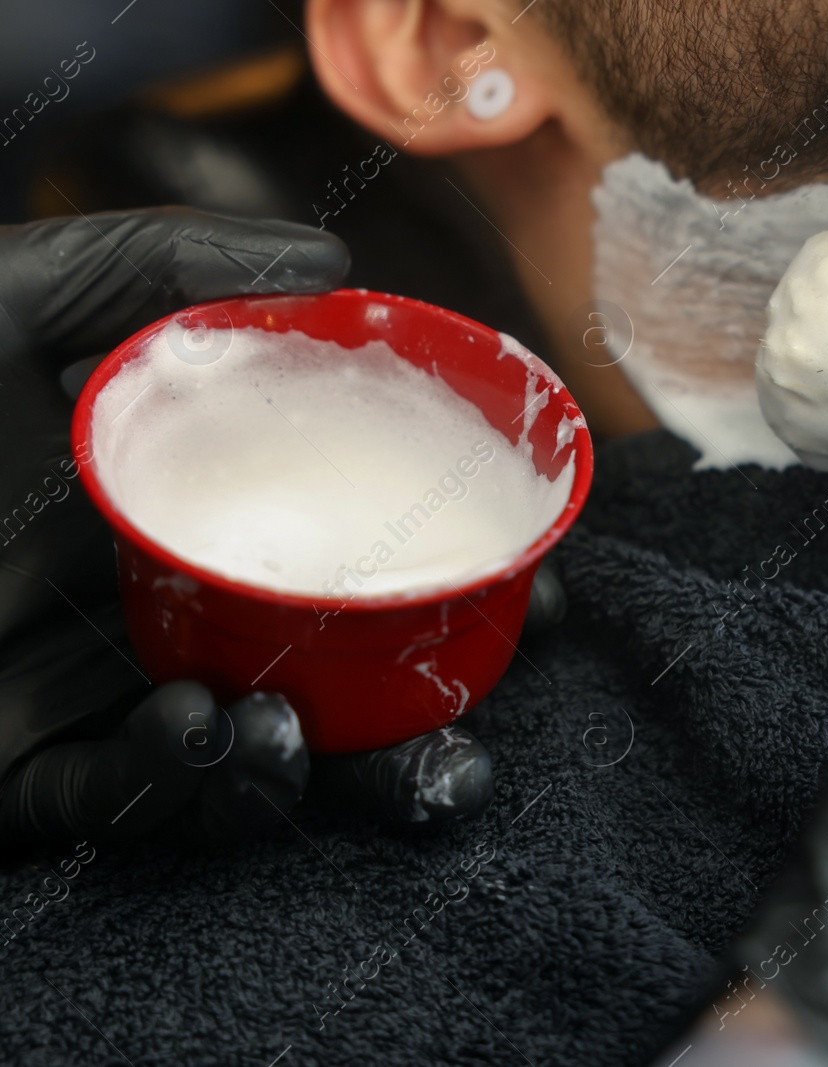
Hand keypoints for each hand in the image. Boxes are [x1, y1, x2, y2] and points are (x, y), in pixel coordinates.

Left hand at [0, 209, 510, 850]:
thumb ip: (138, 267)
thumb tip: (329, 263)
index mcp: (158, 499)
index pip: (331, 533)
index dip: (440, 562)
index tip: (529, 577)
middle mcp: (142, 598)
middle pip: (319, 659)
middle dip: (421, 697)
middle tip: (482, 706)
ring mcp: (84, 694)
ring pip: (250, 753)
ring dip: (323, 767)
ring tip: (329, 741)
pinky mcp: (19, 785)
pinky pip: (130, 807)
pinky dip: (191, 789)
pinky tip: (211, 740)